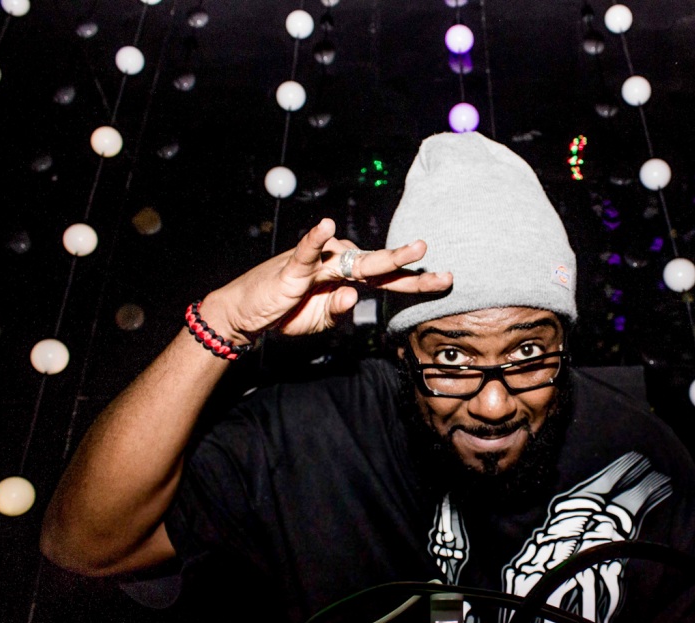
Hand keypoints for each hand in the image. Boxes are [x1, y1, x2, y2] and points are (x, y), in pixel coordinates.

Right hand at [201, 218, 451, 342]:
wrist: (247, 315)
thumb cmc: (287, 313)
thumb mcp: (321, 322)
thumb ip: (341, 311)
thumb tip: (354, 298)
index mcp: (350, 281)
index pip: (389, 281)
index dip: (417, 281)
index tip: (446, 280)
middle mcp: (339, 267)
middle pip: (379, 267)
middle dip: (408, 263)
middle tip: (433, 253)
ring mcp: (319, 265)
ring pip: (354, 260)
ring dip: (382, 257)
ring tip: (408, 253)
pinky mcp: (293, 268)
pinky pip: (307, 252)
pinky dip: (316, 240)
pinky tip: (326, 228)